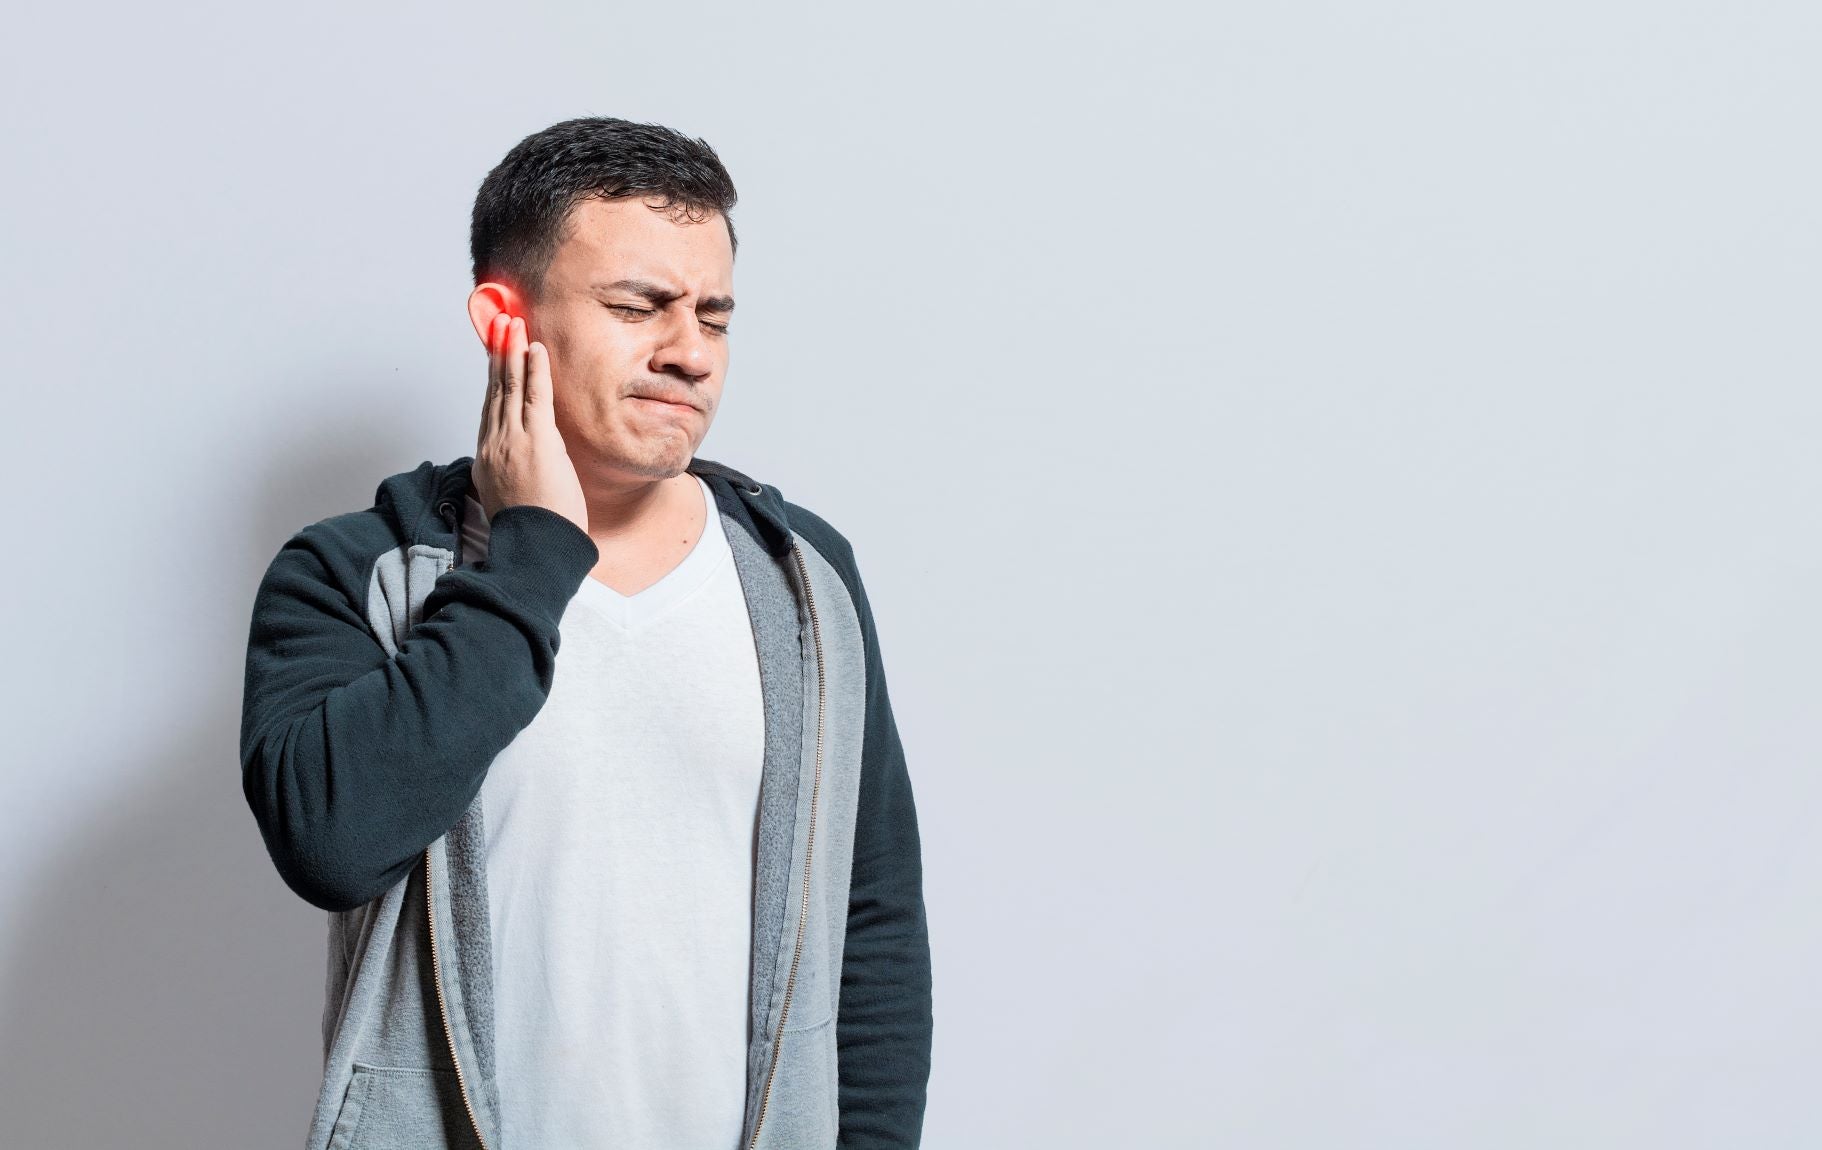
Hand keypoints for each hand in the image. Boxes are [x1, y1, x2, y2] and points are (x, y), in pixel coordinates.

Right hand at [471, 314, 588, 536]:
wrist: (537, 550)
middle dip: (498, 354)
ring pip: (509, 388)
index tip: (494, 353)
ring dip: (512, 352)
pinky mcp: (537, 443)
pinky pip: (534, 397)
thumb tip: (528, 455)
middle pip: (493, 391)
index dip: (491, 377)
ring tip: (513, 325)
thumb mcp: (514, 494)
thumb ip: (516, 468)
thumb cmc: (533, 531)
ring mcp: (513, 442)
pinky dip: (534, 370)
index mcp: (486, 459)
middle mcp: (494, 446)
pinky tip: (535, 349)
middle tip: (500, 324)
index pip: (489, 408)